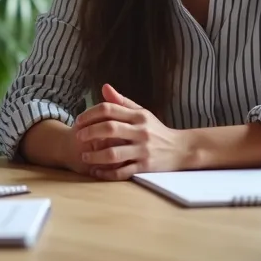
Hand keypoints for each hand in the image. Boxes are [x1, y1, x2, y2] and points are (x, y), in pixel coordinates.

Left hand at [71, 84, 193, 179]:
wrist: (181, 149)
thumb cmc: (156, 130)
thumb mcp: (142, 113)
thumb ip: (122, 102)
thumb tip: (104, 87)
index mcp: (138, 116)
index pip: (109, 109)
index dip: (90, 113)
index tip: (79, 120)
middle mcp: (141, 132)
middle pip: (110, 128)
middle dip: (90, 132)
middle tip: (78, 136)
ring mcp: (143, 150)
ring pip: (114, 153)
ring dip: (95, 155)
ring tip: (84, 156)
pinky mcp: (145, 167)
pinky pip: (122, 172)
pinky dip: (107, 173)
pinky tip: (97, 171)